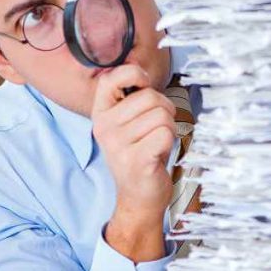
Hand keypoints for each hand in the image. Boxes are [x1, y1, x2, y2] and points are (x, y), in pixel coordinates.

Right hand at [91, 65, 176, 260]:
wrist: (138, 197)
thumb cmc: (139, 153)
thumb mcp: (126, 124)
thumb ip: (130, 99)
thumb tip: (141, 72)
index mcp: (100, 114)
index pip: (110, 78)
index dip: (134, 74)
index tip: (144, 87)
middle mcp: (105, 128)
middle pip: (150, 97)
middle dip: (164, 110)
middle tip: (156, 130)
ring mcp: (118, 145)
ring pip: (162, 115)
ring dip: (168, 127)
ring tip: (156, 143)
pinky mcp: (136, 160)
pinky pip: (166, 133)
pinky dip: (171, 141)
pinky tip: (159, 153)